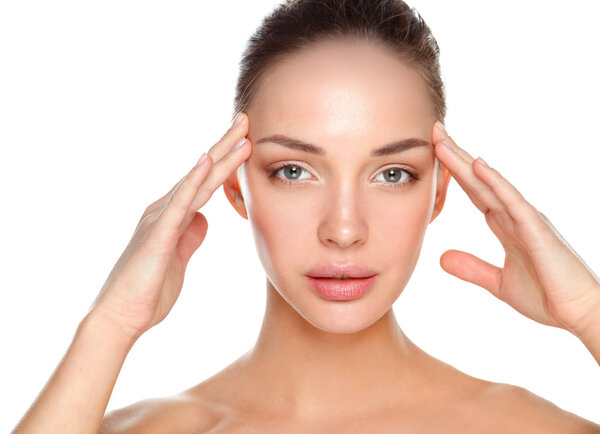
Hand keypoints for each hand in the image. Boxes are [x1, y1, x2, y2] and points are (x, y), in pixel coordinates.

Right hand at [88, 113, 250, 339]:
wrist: (122, 317)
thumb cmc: (149, 291)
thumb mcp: (178, 259)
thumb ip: (190, 236)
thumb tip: (203, 219)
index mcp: (173, 216)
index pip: (205, 182)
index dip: (226, 161)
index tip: (245, 140)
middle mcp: (166, 210)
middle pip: (202, 172)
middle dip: (226, 146)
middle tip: (245, 120)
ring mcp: (161, 219)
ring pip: (196, 182)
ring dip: (219, 157)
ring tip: (240, 134)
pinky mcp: (158, 234)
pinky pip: (179, 203)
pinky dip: (193, 181)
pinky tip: (206, 162)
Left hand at [432, 121, 599, 338]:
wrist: (579, 313)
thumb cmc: (547, 296)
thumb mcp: (498, 283)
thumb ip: (472, 268)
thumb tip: (442, 258)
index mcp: (505, 224)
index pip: (473, 191)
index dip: (453, 172)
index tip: (432, 152)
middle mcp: (514, 215)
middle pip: (477, 180)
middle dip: (455, 156)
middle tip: (433, 131)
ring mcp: (526, 219)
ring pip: (490, 183)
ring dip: (465, 162)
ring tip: (443, 141)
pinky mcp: (537, 229)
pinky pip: (512, 201)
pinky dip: (495, 182)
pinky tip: (477, 165)